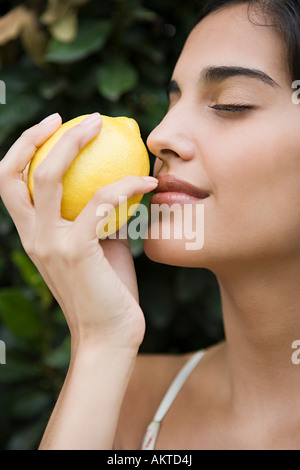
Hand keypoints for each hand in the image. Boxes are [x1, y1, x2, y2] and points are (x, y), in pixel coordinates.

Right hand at [0, 112, 157, 351]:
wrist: (109, 334)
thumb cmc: (107, 289)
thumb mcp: (98, 246)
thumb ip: (100, 215)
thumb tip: (121, 182)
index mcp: (33, 234)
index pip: (10, 183)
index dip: (23, 149)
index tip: (52, 125)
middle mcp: (32, 236)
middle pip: (15, 173)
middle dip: (36, 135)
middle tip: (73, 117)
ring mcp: (50, 243)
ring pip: (49, 177)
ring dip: (75, 143)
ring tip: (105, 126)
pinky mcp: (76, 251)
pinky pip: (99, 202)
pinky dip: (125, 184)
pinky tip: (149, 179)